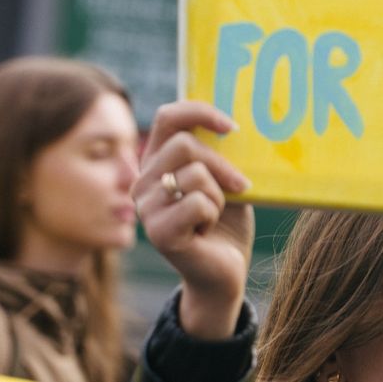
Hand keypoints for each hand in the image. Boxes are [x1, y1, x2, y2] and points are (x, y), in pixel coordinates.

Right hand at [133, 100, 253, 339]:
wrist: (226, 270)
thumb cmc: (226, 221)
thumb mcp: (225, 179)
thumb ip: (219, 152)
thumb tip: (234, 123)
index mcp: (156, 162)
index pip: (168, 117)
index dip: (200, 112)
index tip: (232, 127)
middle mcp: (143, 182)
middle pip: (185, 145)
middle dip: (223, 165)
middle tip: (239, 187)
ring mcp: (146, 208)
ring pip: (196, 174)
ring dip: (220, 195)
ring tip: (214, 215)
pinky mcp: (158, 232)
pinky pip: (198, 202)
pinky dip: (214, 214)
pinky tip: (206, 231)